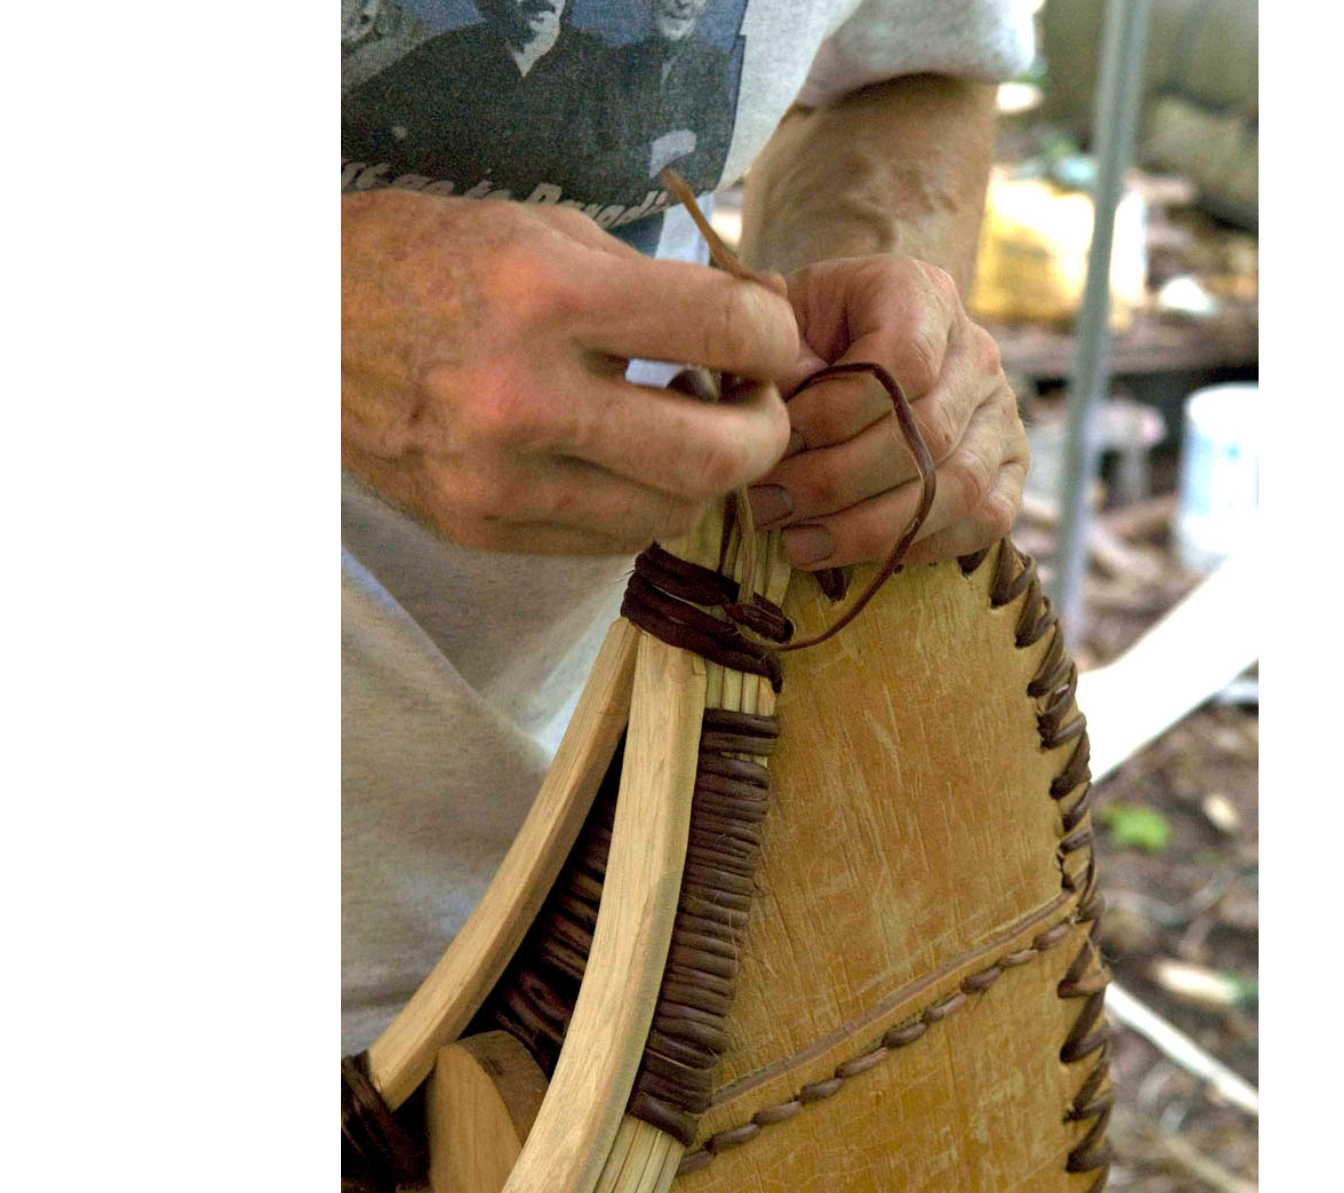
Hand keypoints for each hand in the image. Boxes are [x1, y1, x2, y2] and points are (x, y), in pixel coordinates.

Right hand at [342, 189, 798, 553]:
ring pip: (669, 515)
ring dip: (706, 476)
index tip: (773, 341)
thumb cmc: (431, 259)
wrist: (299, 321)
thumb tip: (761, 324)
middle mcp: (525, 398)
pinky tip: (630, 459)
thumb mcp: (545, 235)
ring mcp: (498, 479)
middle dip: (766, 432)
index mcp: (548, 297)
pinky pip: (609, 541)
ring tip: (689, 427)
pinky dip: (643, 503)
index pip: (726, 333)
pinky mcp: (479, 527)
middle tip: (758, 403)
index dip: (778, 340)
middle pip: (715, 457)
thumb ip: (658, 284)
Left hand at [748, 254, 1027, 568]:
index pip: (901, 363)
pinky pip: (986, 519)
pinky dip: (922, 547)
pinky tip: (856, 555)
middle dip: (836, 481)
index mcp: (923, 295)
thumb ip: (778, 349)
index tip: (774, 441)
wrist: (852, 346)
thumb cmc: (809, 335)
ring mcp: (1002, 412)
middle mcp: (976, 352)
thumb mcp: (782, 319)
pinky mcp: (1011, 466)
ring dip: (870, 528)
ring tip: (800, 543)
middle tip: (770, 505)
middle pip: (926, 434)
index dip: (834, 413)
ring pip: (957, 486)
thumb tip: (784, 400)